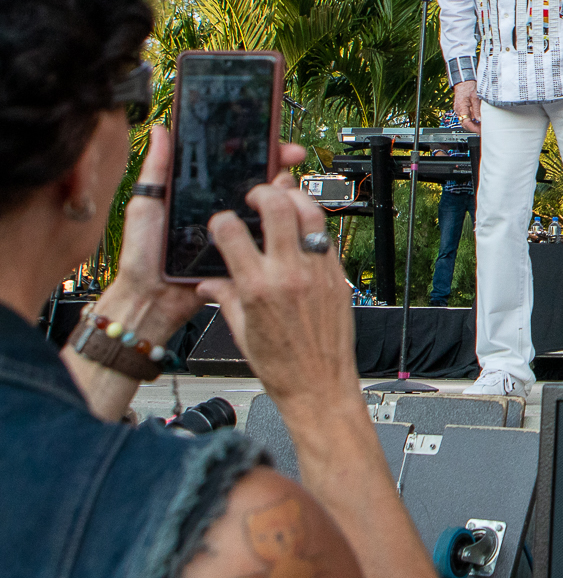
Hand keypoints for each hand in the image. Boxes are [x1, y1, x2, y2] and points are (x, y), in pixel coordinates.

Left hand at [99, 127, 309, 344]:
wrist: (150, 298)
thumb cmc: (142, 254)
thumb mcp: (146, 204)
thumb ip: (156, 169)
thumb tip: (160, 130)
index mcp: (199, 196)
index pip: (230, 167)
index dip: (250, 151)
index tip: (268, 140)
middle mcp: (219, 211)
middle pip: (254, 183)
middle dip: (276, 166)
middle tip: (291, 156)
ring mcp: (234, 232)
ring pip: (264, 209)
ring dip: (281, 195)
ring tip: (288, 183)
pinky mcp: (242, 253)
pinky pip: (263, 238)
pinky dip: (278, 227)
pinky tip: (286, 215)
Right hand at [197, 182, 357, 412]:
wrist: (320, 385)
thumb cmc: (281, 366)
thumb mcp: (241, 331)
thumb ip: (225, 298)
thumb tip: (208, 282)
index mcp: (258, 287)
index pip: (232, 232)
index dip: (222, 220)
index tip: (222, 222)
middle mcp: (289, 274)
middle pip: (277, 208)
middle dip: (263, 192)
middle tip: (256, 195)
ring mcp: (318, 272)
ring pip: (311, 214)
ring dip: (295, 198)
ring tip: (283, 200)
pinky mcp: (338, 277)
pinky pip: (326, 239)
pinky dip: (313, 228)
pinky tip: (302, 231)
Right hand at [453, 79, 480, 132]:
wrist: (463, 80)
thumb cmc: (469, 86)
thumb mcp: (476, 97)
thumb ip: (477, 109)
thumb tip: (480, 119)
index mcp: (461, 107)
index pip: (466, 123)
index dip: (474, 129)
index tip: (481, 131)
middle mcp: (459, 110)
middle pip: (465, 124)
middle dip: (474, 128)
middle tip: (484, 130)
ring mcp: (459, 109)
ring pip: (466, 121)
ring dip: (474, 125)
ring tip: (483, 125)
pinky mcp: (462, 108)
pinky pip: (466, 117)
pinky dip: (473, 120)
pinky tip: (479, 120)